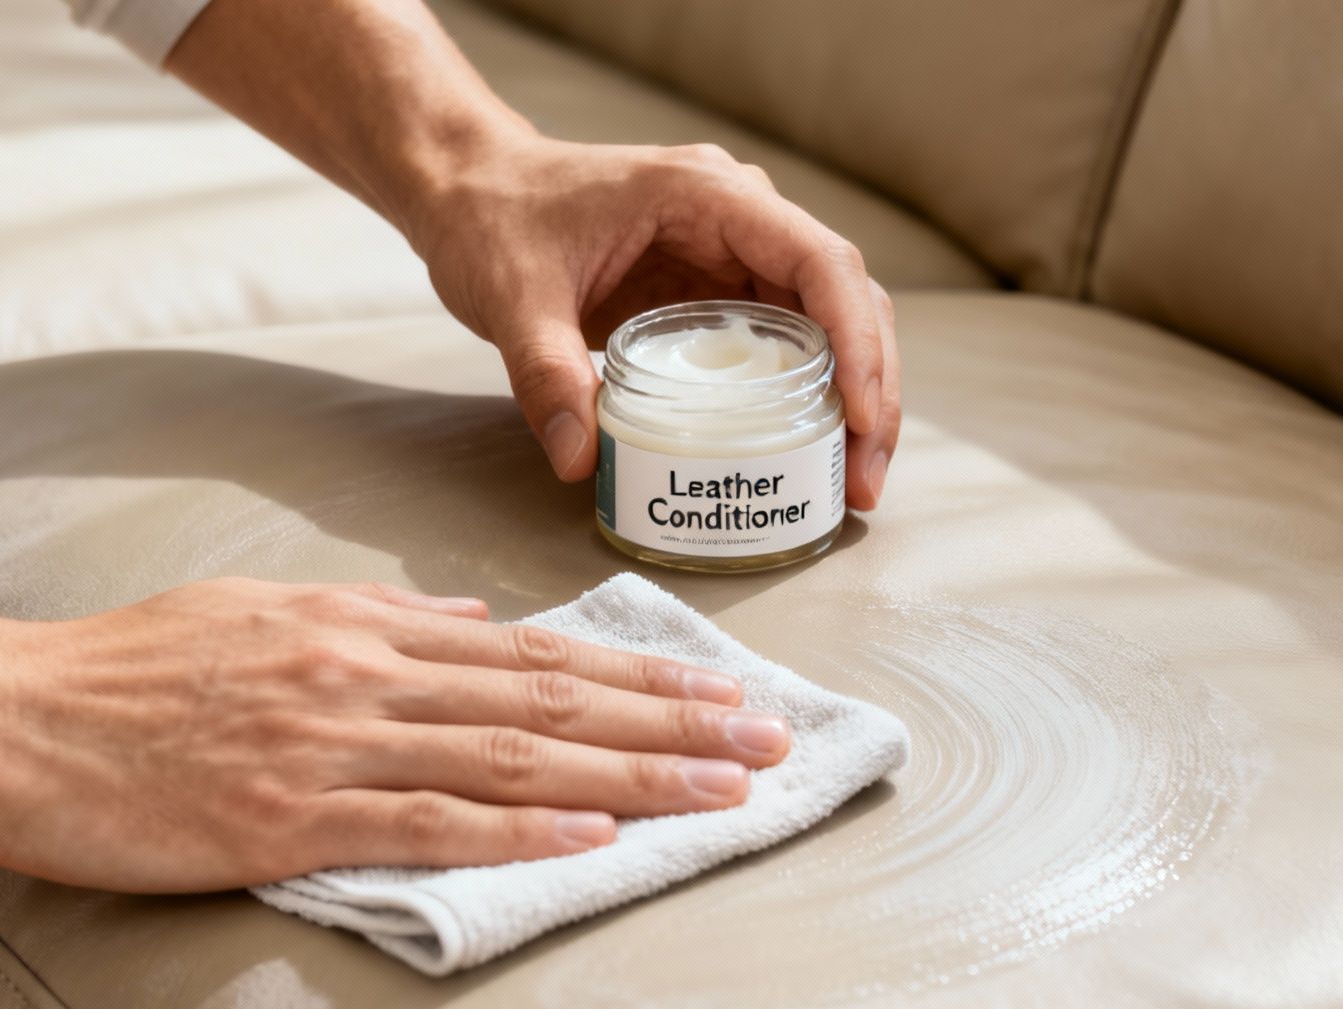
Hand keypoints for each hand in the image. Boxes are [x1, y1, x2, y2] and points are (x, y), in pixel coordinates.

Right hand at [0, 580, 789, 891]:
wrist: (7, 715)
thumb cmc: (126, 669)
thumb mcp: (260, 610)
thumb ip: (376, 617)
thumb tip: (474, 623)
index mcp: (361, 626)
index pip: (533, 655)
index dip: (638, 677)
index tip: (721, 692)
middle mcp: (365, 673)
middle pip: (549, 701)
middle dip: (670, 722)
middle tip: (768, 739)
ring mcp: (330, 743)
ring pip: (511, 759)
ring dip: (627, 776)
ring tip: (720, 790)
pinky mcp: (287, 815)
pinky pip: (424, 824)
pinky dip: (516, 833)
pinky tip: (591, 840)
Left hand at [407, 137, 900, 508]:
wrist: (469, 192)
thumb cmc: (494, 219)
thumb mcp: (514, 297)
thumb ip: (544, 374)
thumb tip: (580, 462)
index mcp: (708, 196)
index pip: (818, 261)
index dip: (855, 340)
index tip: (861, 417)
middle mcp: (740, 217)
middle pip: (846, 298)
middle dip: (872, 388)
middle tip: (864, 479)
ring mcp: (734, 255)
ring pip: (830, 323)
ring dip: (854, 398)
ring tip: (853, 481)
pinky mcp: (717, 291)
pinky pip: (787, 342)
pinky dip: (811, 396)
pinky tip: (811, 453)